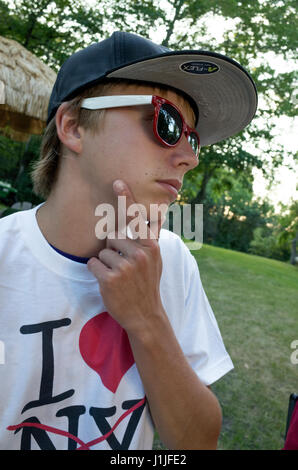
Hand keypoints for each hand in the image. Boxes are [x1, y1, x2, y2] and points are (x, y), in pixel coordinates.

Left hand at [87, 179, 164, 334]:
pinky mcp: (110, 279)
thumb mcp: (156, 259)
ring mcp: (125, 266)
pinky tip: (109, 282)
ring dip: (106, 262)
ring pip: (102, 251)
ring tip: (119, 276)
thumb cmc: (147, 284)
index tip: (117, 182)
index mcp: (151, 246)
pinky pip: (93, 264)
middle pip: (113, 236)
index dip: (126, 198)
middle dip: (113, 248)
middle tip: (125, 266)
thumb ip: (153, 235)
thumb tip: (157, 212)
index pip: (136, 218)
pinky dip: (96, 272)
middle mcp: (140, 253)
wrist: (145, 315)